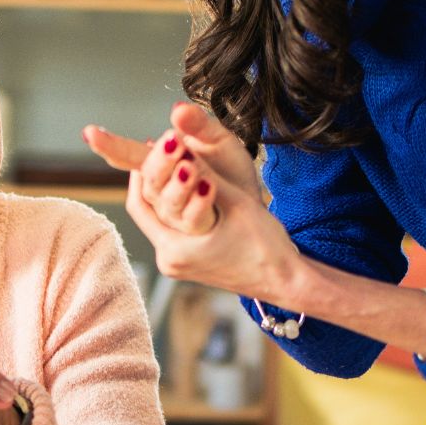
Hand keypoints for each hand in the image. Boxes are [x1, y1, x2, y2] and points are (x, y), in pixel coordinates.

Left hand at [84, 102, 297, 297]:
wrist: (286, 282)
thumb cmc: (265, 246)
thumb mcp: (235, 203)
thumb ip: (205, 174)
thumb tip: (180, 142)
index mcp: (174, 251)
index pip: (139, 206)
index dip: (141, 172)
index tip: (149, 146)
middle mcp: (170, 262)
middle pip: (146, 213)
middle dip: (153, 178)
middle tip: (161, 149)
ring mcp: (179, 265)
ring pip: (160, 220)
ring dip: (166, 191)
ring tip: (174, 163)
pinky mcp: (190, 264)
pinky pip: (173, 229)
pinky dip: (177, 207)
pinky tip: (188, 186)